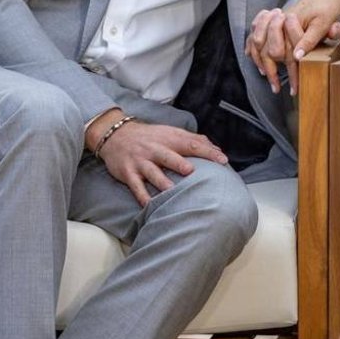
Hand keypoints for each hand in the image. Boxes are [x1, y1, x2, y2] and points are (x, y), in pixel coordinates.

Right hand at [96, 120, 227, 206]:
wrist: (116, 135)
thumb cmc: (150, 137)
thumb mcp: (171, 133)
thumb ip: (193, 140)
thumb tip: (216, 149)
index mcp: (170, 138)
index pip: (191, 143)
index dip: (208, 151)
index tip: (223, 160)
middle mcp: (155, 149)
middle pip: (170, 156)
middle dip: (180, 164)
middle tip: (192, 172)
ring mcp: (141, 161)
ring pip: (152, 172)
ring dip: (161, 181)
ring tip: (171, 191)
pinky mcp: (128, 173)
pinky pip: (136, 186)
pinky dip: (142, 196)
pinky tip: (149, 206)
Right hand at [245, 0, 339, 94]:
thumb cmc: (327, 8)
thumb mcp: (324, 23)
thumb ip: (311, 39)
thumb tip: (297, 57)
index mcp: (290, 20)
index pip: (285, 50)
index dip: (290, 72)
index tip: (294, 88)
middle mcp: (279, 20)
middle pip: (266, 48)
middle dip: (270, 70)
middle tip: (276, 87)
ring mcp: (274, 20)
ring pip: (257, 42)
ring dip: (259, 60)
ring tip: (266, 77)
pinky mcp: (273, 20)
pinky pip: (255, 34)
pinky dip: (252, 45)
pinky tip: (251, 56)